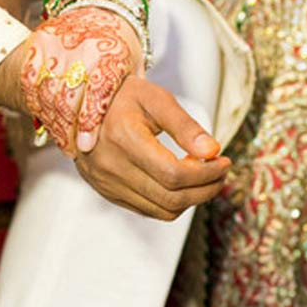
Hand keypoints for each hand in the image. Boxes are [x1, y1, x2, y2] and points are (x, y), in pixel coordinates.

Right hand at [76, 76, 230, 218]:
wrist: (83, 103)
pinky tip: (181, 182)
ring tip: (203, 177)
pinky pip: (148, 210)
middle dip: (205, 189)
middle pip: (171, 198)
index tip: (223, 162)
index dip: (206, 174)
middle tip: (220, 172)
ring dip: (191, 199)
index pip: (174, 174)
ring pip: (162, 210)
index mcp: (123, 138)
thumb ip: (186, 126)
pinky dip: (172, 203)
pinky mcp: (107, 193)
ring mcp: (107, 184)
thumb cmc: (122, 96)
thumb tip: (212, 152)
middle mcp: (111, 167)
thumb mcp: (156, 99)